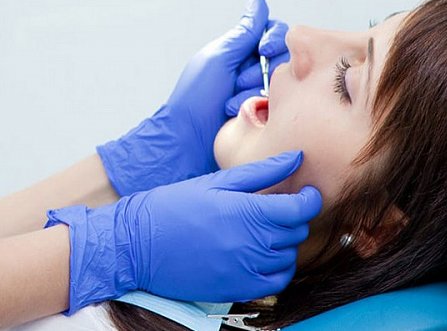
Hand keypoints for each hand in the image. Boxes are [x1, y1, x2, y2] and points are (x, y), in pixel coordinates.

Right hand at [47, 151, 321, 312]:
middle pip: (296, 231)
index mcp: (247, 212)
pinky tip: (258, 255)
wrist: (137, 244)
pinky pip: (276, 282)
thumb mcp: (215, 183)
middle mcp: (251, 243)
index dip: (309, 198)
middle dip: (291, 218)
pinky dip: (275, 269)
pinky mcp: (237, 288)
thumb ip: (261, 172)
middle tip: (272, 209)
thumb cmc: (172, 207)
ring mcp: (245, 269)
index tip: (304, 193)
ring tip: (260, 232)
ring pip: (288, 257)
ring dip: (282, 243)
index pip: (301, 208)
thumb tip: (296, 157)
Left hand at [97, 0, 289, 195]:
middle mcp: (255, 72)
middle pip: (283, 57)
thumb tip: (258, 0)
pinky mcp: (266, 116)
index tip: (263, 49)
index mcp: (242, 54)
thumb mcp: (219, 57)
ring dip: (253, 90)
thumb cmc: (195, 98)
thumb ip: (245, 31)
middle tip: (236, 81)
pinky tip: (238, 114)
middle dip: (258, 70)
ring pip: (283, 81)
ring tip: (231, 103)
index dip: (274, 39)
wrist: (189, 139)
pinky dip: (256, 107)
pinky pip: (279, 104)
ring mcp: (262, 94)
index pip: (275, 33)